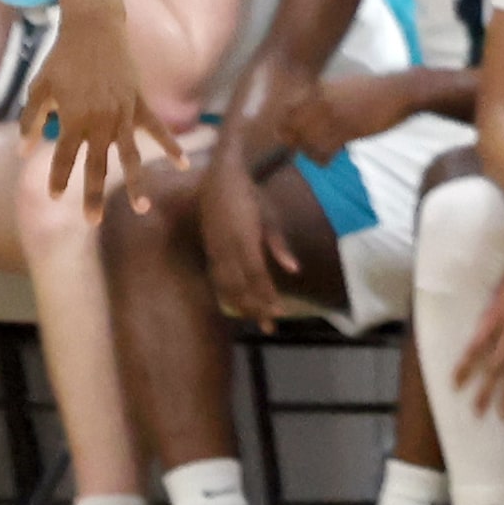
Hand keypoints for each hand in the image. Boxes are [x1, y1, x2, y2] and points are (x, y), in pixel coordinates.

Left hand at [23, 5, 183, 220]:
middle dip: (92, 194)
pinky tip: (183, 165)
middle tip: (92, 222)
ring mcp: (124, 113)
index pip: (62, 157)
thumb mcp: (39, 88)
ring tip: (141, 208)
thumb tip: (22, 153)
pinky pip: (157, 129)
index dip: (58, 178)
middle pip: (96, 165)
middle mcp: (100, 120)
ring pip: (130, 156)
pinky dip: (171, 146)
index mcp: (73, 118)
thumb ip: (30, 121)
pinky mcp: (140, 102)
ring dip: (136, 183)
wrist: (94, 27)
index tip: (54, 198)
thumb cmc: (62, 59)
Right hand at [198, 157, 296, 329]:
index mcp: (244, 238)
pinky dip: (225, 294)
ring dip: (241, 305)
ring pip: (226, 285)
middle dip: (255, 308)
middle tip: (270, 326)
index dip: (267, 296)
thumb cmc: (249, 193)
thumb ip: (279, 244)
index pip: (257, 275)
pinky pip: (216, 278)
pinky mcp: (209, 249)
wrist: (219, 177)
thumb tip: (294, 270)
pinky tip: (234, 305)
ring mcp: (215, 249)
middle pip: (241, 287)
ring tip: (254, 320)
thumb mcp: (269, 215)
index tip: (280, 312)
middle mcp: (227, 247)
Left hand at [280, 72, 413, 158]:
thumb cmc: (374, 91)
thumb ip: (323, 97)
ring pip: (306, 143)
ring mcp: (333, 115)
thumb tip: (308, 113)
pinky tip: (333, 156)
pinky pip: (323, 151)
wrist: (400, 92)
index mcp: (318, 89)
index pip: (286, 111)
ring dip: (311, 153)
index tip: (294, 136)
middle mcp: (321, 101)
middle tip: (308, 149)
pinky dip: (325, 159)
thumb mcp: (343, 87)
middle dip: (296, 142)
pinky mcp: (347, 129)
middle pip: (291, 129)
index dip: (286, 127)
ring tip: (323, 154)